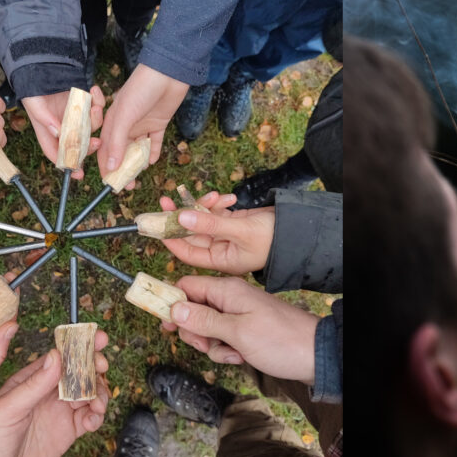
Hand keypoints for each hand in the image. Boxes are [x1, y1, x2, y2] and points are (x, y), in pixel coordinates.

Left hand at [0, 332, 109, 456]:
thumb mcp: (8, 409)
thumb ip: (34, 384)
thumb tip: (57, 355)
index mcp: (32, 379)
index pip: (61, 355)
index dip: (82, 345)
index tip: (100, 339)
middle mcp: (49, 391)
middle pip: (81, 371)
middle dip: (96, 367)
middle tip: (102, 370)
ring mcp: (61, 410)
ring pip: (91, 392)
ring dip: (100, 393)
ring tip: (97, 405)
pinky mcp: (70, 430)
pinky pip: (92, 416)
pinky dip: (98, 416)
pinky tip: (92, 422)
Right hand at [22, 87, 104, 177]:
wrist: (42, 68)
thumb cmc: (33, 89)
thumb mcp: (34, 104)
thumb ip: (44, 118)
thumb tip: (58, 133)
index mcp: (49, 133)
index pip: (58, 154)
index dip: (68, 165)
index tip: (78, 173)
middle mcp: (65, 128)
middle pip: (80, 145)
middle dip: (89, 147)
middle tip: (97, 143)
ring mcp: (77, 117)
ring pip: (92, 127)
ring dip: (95, 120)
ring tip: (94, 108)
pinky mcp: (86, 104)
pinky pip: (96, 108)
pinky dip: (98, 101)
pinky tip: (95, 91)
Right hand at [97, 64, 188, 188]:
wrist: (168, 73)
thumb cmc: (141, 89)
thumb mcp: (125, 116)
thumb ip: (117, 141)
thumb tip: (111, 167)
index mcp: (112, 122)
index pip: (106, 149)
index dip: (106, 166)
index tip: (110, 182)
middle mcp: (126, 125)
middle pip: (121, 152)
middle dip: (123, 169)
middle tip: (127, 186)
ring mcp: (142, 124)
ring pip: (137, 149)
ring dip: (137, 163)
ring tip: (138, 177)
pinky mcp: (159, 123)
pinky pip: (154, 142)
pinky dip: (153, 152)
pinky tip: (152, 161)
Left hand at [159, 191, 274, 274]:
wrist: (298, 229)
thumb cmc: (272, 238)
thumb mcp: (240, 231)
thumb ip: (210, 224)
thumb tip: (180, 217)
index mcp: (219, 260)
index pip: (187, 251)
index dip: (171, 237)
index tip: (158, 221)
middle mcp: (220, 249)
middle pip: (191, 232)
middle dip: (181, 215)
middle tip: (167, 199)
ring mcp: (226, 235)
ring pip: (204, 219)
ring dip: (204, 205)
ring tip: (214, 196)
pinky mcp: (234, 223)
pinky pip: (217, 211)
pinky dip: (218, 203)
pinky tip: (229, 198)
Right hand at [168, 276, 317, 383]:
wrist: (314, 355)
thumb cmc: (279, 340)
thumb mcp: (237, 331)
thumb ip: (204, 319)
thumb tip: (174, 308)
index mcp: (227, 290)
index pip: (187, 285)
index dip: (172, 304)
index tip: (166, 326)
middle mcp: (231, 298)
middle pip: (193, 309)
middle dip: (194, 332)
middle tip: (206, 345)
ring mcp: (238, 314)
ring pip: (207, 328)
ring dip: (212, 345)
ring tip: (232, 352)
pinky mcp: (245, 330)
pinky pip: (223, 339)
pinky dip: (226, 350)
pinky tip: (241, 356)